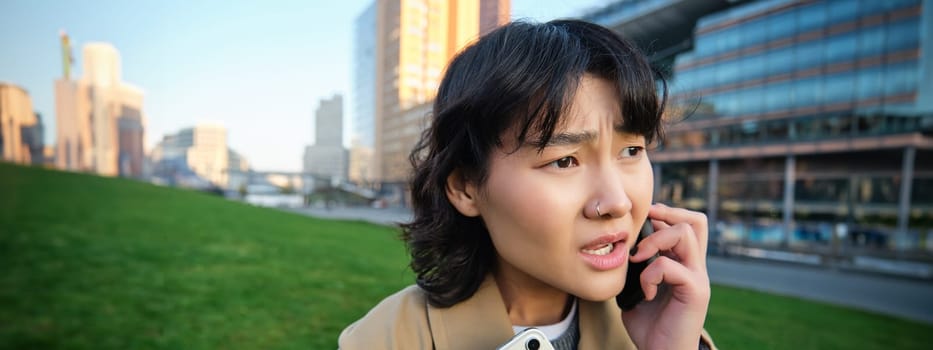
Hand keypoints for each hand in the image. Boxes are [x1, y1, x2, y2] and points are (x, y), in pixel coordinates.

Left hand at [621, 203, 710, 349]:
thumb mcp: (637, 290)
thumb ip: (635, 269)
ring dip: (655, 240)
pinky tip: (645, 292)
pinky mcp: (695, 292)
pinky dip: (650, 274)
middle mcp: (695, 267)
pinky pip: (670, 266)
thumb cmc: (650, 327)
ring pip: (686, 233)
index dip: (664, 215)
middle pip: (696, 221)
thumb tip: (621, 249)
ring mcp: (698, 278)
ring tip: (638, 258)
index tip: (641, 222)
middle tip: (643, 226)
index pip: (686, 224)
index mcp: (684, 264)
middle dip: (667, 214)